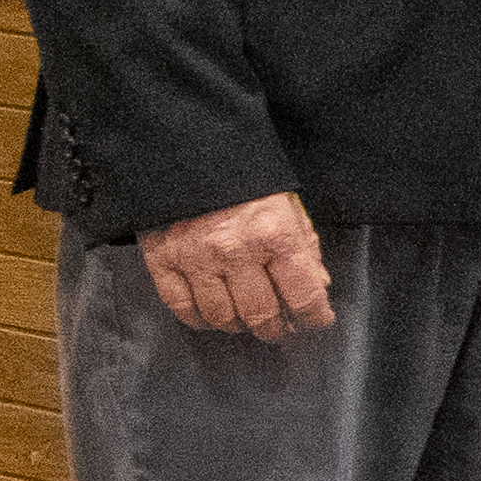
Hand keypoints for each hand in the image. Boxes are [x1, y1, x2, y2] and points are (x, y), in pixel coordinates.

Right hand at [141, 190, 333, 341]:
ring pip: (221, 317)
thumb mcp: (289, 206)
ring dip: (238, 325)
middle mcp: (235, 251)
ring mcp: (195, 257)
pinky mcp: (162, 259)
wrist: (189, 152)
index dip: (314, 317)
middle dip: (276, 328)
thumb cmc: (246, 182)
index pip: (304, 295)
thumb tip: (318, 287)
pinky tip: (212, 316)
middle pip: (261, 315)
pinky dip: (199, 319)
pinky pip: (181, 307)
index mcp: (275, 235)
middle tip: (280, 327)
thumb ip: (305, 248)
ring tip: (246, 319)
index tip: (316, 320)